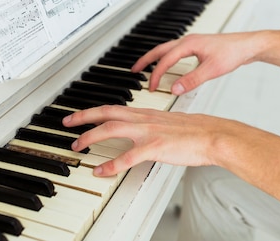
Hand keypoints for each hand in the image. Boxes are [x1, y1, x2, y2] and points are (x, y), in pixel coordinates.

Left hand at [63, 105, 239, 176]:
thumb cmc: (194, 131)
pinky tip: (101, 171)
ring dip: (91, 137)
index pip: (112, 107)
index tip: (78, 115)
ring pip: (111, 130)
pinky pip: (127, 157)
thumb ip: (149, 125)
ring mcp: (147, 132)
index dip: (92, 111)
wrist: (212, 135)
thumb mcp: (166, 123)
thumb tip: (137, 132)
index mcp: (145, 113)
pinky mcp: (154, 147)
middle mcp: (143, 119)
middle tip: (66, 123)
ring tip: (78, 146)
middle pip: (105, 113)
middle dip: (83, 117)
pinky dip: (111, 165)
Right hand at [131, 32, 260, 94]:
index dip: (156, 75)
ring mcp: (192, 43)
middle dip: (146, 60)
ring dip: (155, 58)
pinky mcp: (198, 47)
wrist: (249, 45)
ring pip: (167, 50)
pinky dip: (166, 58)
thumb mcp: (211, 70)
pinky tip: (168, 66)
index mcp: (188, 44)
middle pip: (160, 50)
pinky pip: (175, 51)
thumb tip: (174, 89)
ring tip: (146, 68)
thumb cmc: (233, 53)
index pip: (165, 60)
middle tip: (134, 70)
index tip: (150, 87)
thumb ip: (192, 80)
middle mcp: (188, 41)